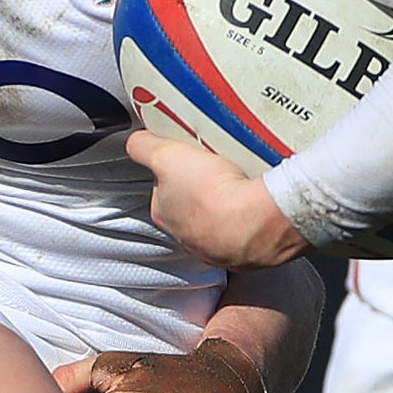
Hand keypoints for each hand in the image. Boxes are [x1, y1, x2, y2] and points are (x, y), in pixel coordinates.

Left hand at [128, 130, 305, 267]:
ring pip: (218, 220)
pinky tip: (255, 202)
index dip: (173, 171)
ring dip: (227, 203)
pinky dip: (250, 217)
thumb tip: (135, 142)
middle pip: (189, 205)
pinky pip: (247, 229)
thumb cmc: (211, 192)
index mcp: (164, 215)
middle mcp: (187, 237)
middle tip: (214, 168)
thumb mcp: (165, 156)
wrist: (257, 219)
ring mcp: (218, 247)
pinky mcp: (246, 250)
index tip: (186, 160)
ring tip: (238, 182)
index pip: (161, 189)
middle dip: (200, 188)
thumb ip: (143, 147)